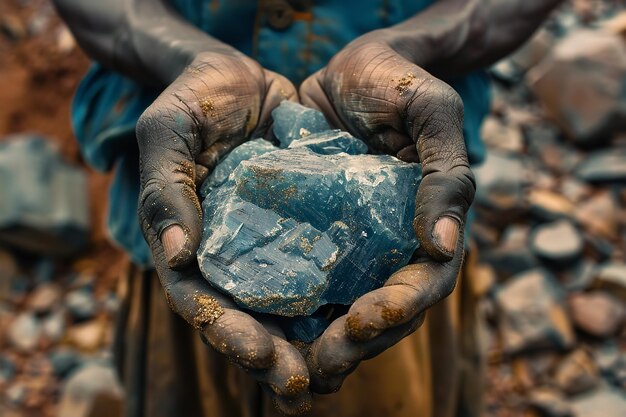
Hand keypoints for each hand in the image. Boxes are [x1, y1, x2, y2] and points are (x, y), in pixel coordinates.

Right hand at [136, 52, 311, 414]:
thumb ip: (165, 190)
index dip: (229, 333)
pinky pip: (319, 267)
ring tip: (339, 371)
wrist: (240, 74)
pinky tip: (363, 316)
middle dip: (273, 356)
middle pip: (245, 317)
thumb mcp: (169, 132)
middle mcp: (226, 253)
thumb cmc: (196, 98)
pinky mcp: (301, 226)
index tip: (263, 358)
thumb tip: (175, 257)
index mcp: (187, 242)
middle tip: (306, 386)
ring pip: (284, 305)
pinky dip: (336, 297)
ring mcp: (264, 243)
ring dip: (309, 342)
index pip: (202, 300)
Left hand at [299, 39, 474, 392]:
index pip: (424, 285)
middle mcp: (392, 246)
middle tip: (317, 365)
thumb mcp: (431, 111)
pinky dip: (286, 310)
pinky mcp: (315, 236)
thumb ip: (445, 173)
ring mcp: (353, 246)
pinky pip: (303, 281)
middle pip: (381, 314)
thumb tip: (444, 247)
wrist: (349, 66)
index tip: (366, 319)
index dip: (400, 309)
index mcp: (428, 226)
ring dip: (316, 345)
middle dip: (354, 344)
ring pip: (340, 310)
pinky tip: (260, 327)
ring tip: (285, 367)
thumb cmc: (397, 82)